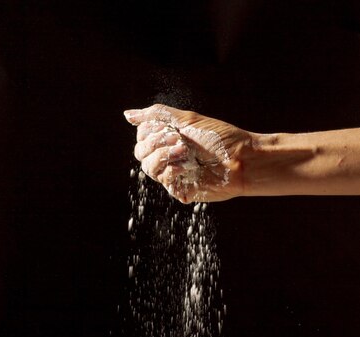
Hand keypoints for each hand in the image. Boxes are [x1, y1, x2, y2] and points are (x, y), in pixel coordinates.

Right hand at [124, 104, 251, 203]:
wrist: (241, 159)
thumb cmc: (219, 137)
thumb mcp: (187, 119)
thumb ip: (157, 115)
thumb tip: (127, 115)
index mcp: (168, 139)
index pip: (141, 136)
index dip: (151, 131)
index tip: (172, 128)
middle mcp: (168, 157)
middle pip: (140, 153)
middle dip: (157, 143)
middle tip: (180, 140)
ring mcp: (174, 174)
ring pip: (148, 168)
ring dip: (164, 156)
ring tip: (185, 152)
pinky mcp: (181, 190)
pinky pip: (164, 181)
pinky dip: (173, 171)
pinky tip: (188, 167)